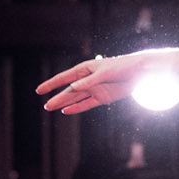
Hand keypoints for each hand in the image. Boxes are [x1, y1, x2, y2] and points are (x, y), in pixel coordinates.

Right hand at [36, 49, 164, 113]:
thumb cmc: (121, 67)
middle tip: (46, 106)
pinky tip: (67, 111)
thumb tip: (73, 88)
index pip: (64, 78)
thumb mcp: (105, 73)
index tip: (40, 90)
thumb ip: (89, 81)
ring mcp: (94, 89)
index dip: (52, 84)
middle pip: (68, 91)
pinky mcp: (103, 97)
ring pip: (75, 98)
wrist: (139, 72)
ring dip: (64, 104)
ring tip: (51, 108)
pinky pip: (87, 104)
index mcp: (85, 69)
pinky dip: (77, 108)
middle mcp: (87, 80)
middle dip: (57, 98)